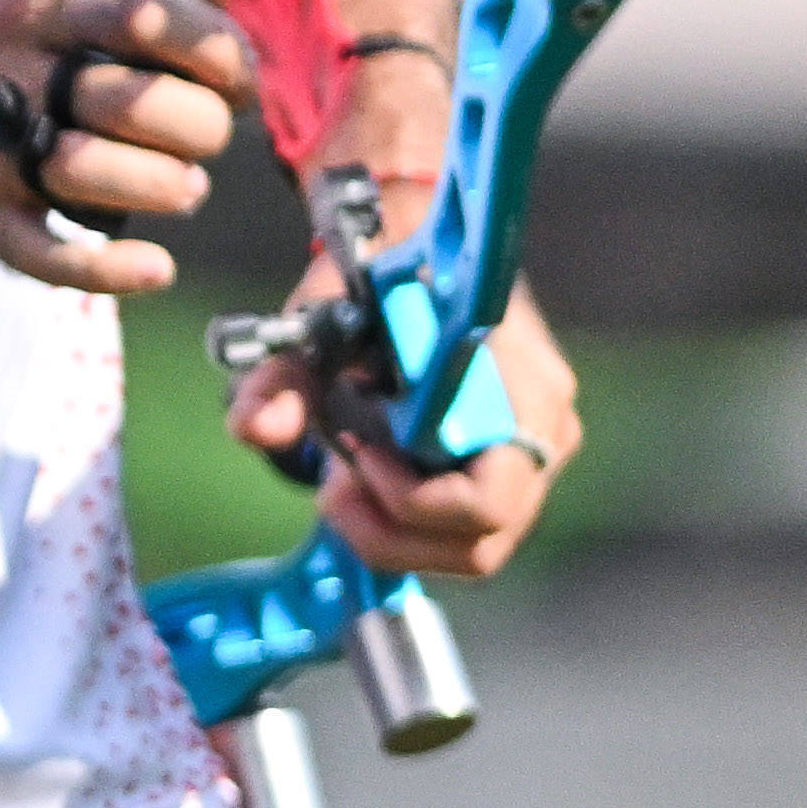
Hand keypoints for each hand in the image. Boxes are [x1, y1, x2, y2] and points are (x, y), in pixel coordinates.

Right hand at [0, 0, 255, 287]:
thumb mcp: (31, 9)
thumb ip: (119, 18)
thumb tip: (231, 60)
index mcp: (37, 17)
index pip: (148, 17)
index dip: (217, 54)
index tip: (234, 81)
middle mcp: (12, 78)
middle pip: (143, 105)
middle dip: (198, 128)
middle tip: (195, 143)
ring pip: (105, 177)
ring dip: (166, 187)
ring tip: (177, 187)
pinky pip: (51, 257)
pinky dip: (111, 270)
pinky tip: (155, 268)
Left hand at [242, 287, 584, 579]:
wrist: (413, 256)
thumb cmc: (371, 288)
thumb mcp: (315, 322)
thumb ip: (279, 378)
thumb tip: (261, 430)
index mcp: (518, 388)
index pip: (486, 497)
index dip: (409, 498)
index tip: (354, 451)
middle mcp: (545, 429)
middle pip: (481, 540)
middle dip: (390, 528)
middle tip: (334, 485)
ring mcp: (536, 458)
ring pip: (474, 551)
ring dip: (392, 533)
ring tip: (344, 480)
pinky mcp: (516, 478)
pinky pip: (466, 536)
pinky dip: (406, 526)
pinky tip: (368, 478)